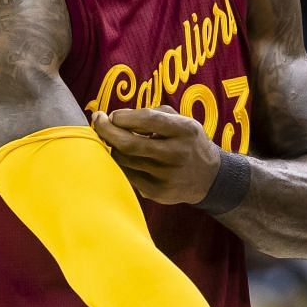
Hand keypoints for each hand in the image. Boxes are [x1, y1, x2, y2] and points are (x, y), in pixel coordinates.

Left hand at [90, 106, 221, 205]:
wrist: (209, 178)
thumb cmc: (186, 142)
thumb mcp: (180, 121)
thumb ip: (152, 114)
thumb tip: (114, 118)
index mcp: (185, 131)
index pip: (147, 119)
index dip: (123, 117)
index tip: (112, 115)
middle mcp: (177, 154)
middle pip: (129, 144)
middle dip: (106, 131)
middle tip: (98, 121)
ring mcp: (166, 176)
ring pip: (123, 160)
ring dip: (113, 147)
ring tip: (116, 140)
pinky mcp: (157, 193)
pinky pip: (127, 175)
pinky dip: (121, 164)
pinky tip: (125, 157)